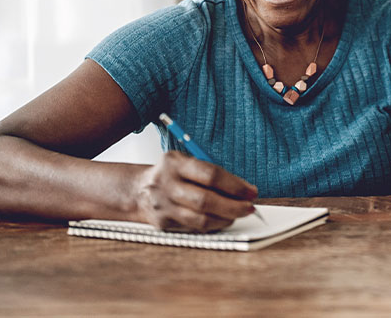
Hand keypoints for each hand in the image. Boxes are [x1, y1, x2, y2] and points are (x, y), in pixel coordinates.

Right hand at [132, 151, 258, 231]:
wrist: (139, 190)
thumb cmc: (173, 174)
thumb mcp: (187, 163)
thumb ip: (211, 173)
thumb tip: (244, 190)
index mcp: (175, 163)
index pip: (210, 175)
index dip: (235, 185)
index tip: (251, 191)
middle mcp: (167, 184)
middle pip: (205, 200)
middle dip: (233, 206)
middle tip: (250, 207)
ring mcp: (163, 206)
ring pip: (200, 219)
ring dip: (226, 218)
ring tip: (238, 214)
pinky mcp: (163, 223)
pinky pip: (194, 228)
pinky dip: (213, 225)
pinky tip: (223, 220)